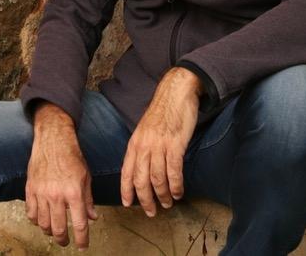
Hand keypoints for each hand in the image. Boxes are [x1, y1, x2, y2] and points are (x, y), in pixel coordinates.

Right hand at [26, 103, 97, 249]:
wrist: (53, 140)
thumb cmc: (72, 156)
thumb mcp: (86, 177)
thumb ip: (88, 199)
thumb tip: (92, 217)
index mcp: (74, 192)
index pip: (79, 223)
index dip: (82, 239)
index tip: (83, 246)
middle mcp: (57, 196)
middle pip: (58, 229)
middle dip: (63, 239)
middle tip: (66, 241)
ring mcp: (41, 193)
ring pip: (43, 224)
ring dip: (49, 231)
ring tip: (54, 231)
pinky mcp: (30, 189)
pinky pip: (31, 213)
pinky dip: (36, 220)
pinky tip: (41, 219)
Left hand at [121, 67, 200, 216]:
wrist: (175, 93)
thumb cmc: (162, 112)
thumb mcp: (144, 130)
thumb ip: (142, 148)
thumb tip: (142, 168)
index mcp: (134, 143)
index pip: (126, 172)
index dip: (126, 191)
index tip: (128, 204)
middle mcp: (144, 146)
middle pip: (141, 180)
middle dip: (145, 200)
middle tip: (151, 212)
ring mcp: (159, 146)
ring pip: (158, 179)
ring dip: (163, 195)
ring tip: (167, 203)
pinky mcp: (175, 145)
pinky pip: (174, 171)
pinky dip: (176, 186)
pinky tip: (179, 192)